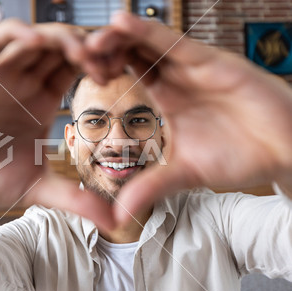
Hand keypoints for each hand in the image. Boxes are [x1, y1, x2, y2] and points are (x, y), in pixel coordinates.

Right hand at [0, 20, 114, 230]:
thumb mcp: (37, 188)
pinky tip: (34, 40)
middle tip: (104, 55)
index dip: (95, 62)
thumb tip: (114, 222)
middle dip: (84, 44)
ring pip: (32, 37)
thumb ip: (75, 199)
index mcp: (40, 101)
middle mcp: (21, 83)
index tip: (114, 70)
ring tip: (79, 49)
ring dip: (57, 36)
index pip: (73, 67)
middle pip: (58, 46)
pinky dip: (15, 34)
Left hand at [84, 12, 291, 221]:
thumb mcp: (182, 174)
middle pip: (130, 53)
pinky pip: (174, 42)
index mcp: (165, 97)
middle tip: (72, 52)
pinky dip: (148, 32)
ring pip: (147, 43)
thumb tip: (116, 217)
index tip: (71, 73)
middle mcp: (175, 76)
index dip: (100, 70)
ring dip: (117, 38)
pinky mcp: (212, 62)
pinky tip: (122, 23)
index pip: (126, 75)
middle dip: (102, 50)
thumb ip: (148, 188)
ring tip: (90, 37)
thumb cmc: (238, 156)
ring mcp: (192, 67)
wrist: (284, 152)